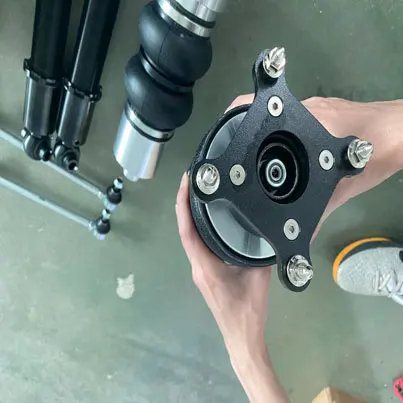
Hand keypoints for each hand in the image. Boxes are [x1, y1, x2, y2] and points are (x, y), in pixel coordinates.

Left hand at [176, 174, 287, 402]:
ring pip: (190, 238)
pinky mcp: (205, 274)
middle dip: (185, 204)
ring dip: (191, 216)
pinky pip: (197, 246)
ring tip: (200, 193)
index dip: (183, 205)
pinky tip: (209, 219)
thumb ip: (260, 252)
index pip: (187, 231)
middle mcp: (197, 266)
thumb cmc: (248, 310)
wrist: (241, 337)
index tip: (185, 183)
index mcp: (205, 266)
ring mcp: (199, 271)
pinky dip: (198, 229)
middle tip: (193, 180)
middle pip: (185, 231)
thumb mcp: (258, 277)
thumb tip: (265, 230)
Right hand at [228, 95, 402, 227]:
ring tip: (245, 154)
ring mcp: (311, 106)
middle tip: (226, 153)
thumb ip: (316, 213)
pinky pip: (290, 119)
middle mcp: (301, 109)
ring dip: (256, 129)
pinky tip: (278, 151)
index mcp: (300, 121)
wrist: (401, 134)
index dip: (230, 119)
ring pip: (272, 113)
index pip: (252, 106)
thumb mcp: (341, 190)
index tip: (218, 140)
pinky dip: (278, 132)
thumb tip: (292, 239)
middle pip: (255, 107)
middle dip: (236, 126)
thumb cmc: (373, 156)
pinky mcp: (321, 111)